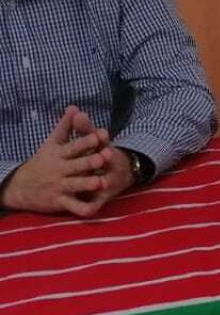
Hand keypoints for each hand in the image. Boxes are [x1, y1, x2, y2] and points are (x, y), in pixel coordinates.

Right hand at [0, 107, 119, 217]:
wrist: (20, 186)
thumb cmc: (42, 162)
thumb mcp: (52, 143)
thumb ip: (65, 126)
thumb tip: (75, 106)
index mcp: (59, 155)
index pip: (73, 147)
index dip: (85, 142)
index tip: (98, 135)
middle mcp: (59, 170)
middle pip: (76, 165)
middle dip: (90, 162)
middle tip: (104, 157)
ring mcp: (59, 187)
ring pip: (75, 185)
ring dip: (87, 184)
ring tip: (100, 182)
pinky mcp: (60, 202)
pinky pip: (73, 207)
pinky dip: (82, 208)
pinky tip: (94, 208)